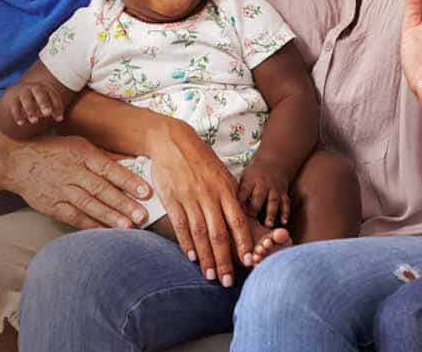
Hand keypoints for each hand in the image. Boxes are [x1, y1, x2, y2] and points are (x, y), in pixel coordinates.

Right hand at [4, 135, 151, 230]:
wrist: (16, 161)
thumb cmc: (53, 150)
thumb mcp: (78, 144)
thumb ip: (104, 155)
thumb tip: (132, 162)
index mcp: (81, 153)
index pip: (108, 168)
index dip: (128, 180)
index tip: (145, 191)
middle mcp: (71, 171)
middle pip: (100, 189)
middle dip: (122, 203)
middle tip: (141, 215)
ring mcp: (60, 189)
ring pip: (88, 205)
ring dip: (109, 217)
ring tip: (127, 227)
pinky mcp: (51, 205)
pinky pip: (73, 217)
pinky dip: (89, 225)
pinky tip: (104, 231)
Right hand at [8, 81, 66, 126]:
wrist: (19, 94)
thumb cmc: (39, 100)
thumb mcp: (48, 102)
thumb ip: (54, 109)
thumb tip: (60, 118)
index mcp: (46, 88)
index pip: (53, 95)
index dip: (57, 106)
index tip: (59, 119)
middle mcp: (34, 88)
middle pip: (39, 93)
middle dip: (44, 103)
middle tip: (47, 114)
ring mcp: (23, 93)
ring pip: (26, 99)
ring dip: (30, 109)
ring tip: (35, 121)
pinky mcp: (13, 100)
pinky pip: (15, 107)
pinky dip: (17, 115)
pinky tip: (21, 123)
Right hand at [147, 121, 256, 284]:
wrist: (172, 141)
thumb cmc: (200, 159)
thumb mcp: (221, 174)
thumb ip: (230, 196)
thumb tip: (240, 220)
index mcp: (225, 188)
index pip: (237, 220)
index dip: (243, 242)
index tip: (248, 261)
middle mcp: (209, 195)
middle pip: (219, 233)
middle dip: (224, 260)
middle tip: (228, 281)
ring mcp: (190, 197)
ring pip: (200, 233)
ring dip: (206, 257)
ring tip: (210, 276)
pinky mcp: (172, 198)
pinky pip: (180, 224)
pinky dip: (186, 243)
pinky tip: (191, 257)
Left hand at [237, 159, 291, 227]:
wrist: (272, 164)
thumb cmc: (253, 176)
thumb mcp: (243, 179)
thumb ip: (237, 193)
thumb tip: (224, 209)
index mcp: (250, 181)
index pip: (244, 191)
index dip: (240, 202)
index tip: (235, 214)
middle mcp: (263, 185)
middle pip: (258, 197)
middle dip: (254, 209)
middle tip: (250, 222)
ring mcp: (274, 189)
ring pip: (273, 201)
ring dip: (270, 213)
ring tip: (268, 225)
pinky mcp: (283, 193)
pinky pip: (285, 203)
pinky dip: (285, 213)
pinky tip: (284, 222)